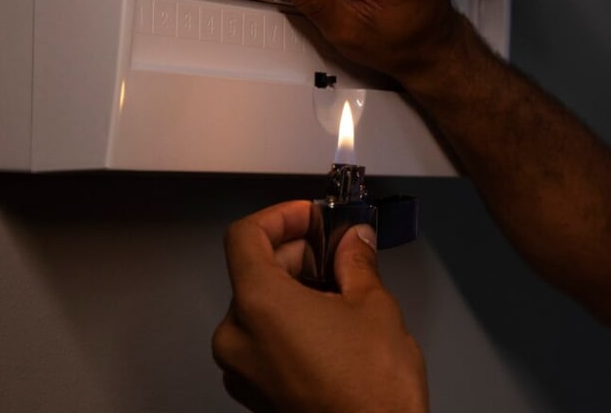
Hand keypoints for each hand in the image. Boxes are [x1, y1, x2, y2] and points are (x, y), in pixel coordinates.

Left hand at [212, 200, 427, 411]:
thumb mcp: (373, 305)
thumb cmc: (371, 390)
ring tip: (339, 290)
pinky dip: (287, 322)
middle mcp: (237, 338)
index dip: (279, 217)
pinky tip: (328, 325)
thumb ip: (355, 262)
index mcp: (258, 306)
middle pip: (252, 271)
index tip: (308, 217)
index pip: (245, 237)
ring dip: (293, 288)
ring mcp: (241, 370)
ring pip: (257, 308)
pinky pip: (261, 341)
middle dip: (295, 253)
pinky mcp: (255, 393)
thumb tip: (354, 242)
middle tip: (336, 249)